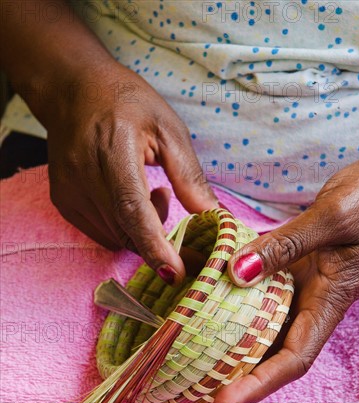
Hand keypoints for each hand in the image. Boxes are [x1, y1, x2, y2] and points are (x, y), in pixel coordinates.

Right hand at [45, 61, 216, 284]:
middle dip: (160, 243)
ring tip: (150, 192)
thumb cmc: (126, 103)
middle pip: (126, 231)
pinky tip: (130, 198)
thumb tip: (214, 216)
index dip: (154, 245)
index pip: (132, 208)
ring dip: (142, 231)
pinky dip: (123, 227)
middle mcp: (84, 175)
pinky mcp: (63, 202)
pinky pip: (102, 233)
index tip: (175, 273)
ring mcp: (69, 192)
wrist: (72, 90)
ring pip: (116, 237)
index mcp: (113, 150)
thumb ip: (189, 176)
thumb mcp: (168, 128)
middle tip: (178, 218)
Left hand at [190, 160, 358, 402]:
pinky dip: (228, 290)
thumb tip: (236, 273)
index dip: (258, 384)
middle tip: (191, 385)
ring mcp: (299, 283)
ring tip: (186, 344)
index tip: (221, 402)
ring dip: (227, 334)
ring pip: (259, 320)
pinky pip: (255, 286)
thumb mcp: (332, 219)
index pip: (293, 358)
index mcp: (330, 299)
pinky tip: (200, 285)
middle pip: (271, 349)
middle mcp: (312, 299)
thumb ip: (286, 246)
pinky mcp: (289, 264)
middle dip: (236, 373)